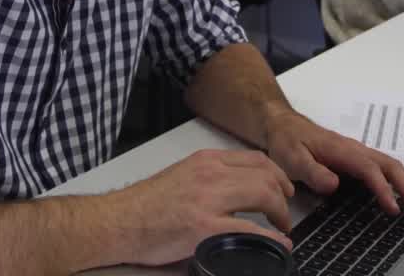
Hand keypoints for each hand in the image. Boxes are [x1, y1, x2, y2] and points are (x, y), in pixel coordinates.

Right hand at [116, 149, 295, 265]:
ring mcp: (207, 200)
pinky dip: (270, 238)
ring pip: (263, 195)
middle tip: (285, 213)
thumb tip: (236, 194)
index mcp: (205, 161)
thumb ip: (209, 179)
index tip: (282, 188)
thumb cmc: (145, 205)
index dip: (276, 174)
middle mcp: (209, 174)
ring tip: (282, 228)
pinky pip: (249, 231)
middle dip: (283, 195)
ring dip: (280, 213)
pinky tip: (277, 244)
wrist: (118, 222)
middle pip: (264, 176)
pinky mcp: (203, 228)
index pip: (254, 159)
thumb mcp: (182, 176)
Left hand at [263, 107, 403, 221]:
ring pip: (394, 168)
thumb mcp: (292, 158)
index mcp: (343, 151)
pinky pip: (388, 169)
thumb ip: (313, 171)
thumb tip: (334, 184)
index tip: (395, 209)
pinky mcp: (360, 159)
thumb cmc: (288, 141)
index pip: (370, 170)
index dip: (384, 189)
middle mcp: (357, 150)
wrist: (284, 125)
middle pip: (390, 168)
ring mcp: (361, 153)